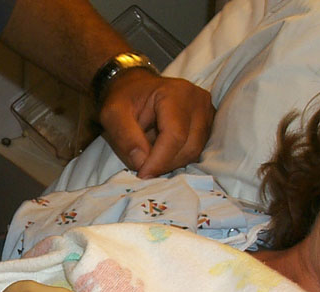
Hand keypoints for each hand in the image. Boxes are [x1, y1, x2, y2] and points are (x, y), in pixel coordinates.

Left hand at [99, 68, 213, 177]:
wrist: (135, 89)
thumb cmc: (124, 100)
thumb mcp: (112, 114)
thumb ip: (124, 136)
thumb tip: (142, 162)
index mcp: (175, 93)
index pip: (175, 135)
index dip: (159, 160)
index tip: (142, 174)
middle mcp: (198, 101)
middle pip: (189, 146)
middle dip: (164, 164)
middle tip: (143, 168)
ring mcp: (207, 113)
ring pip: (194, 152)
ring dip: (170, 162)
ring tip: (150, 156)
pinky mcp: (207, 125)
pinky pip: (196, 151)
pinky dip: (177, 159)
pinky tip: (161, 154)